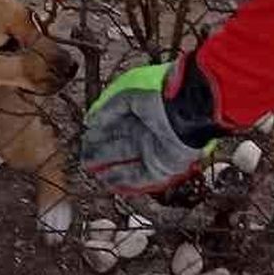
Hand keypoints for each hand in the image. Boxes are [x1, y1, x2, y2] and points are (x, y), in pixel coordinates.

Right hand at [81, 60, 211, 194]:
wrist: (188, 111)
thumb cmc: (161, 96)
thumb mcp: (127, 93)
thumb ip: (108, 108)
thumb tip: (92, 121)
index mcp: (141, 112)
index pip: (116, 125)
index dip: (99, 133)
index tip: (86, 139)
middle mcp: (147, 132)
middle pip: (119, 145)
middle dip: (101, 153)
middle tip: (85, 159)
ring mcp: (155, 151)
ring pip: (127, 163)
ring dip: (109, 168)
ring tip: (92, 172)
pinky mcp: (162, 168)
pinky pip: (140, 177)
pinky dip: (124, 181)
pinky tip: (108, 182)